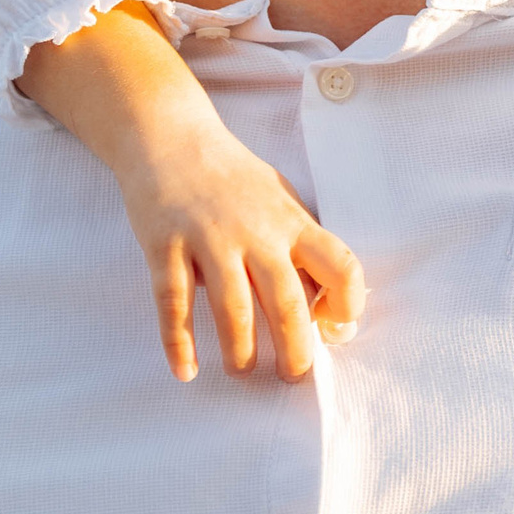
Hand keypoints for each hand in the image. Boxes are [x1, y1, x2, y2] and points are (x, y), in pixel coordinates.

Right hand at [113, 124, 363, 382]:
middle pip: (287, 301)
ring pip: (234, 309)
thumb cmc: (233, 179)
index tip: (336, 329)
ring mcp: (208, 237)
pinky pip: (174, 301)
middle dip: (295, 350)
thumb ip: (301, 246)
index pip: (339, 264)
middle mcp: (256, 230)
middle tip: (293, 376)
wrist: (171, 138)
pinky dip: (179, 341)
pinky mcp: (166, 244)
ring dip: (240, 351)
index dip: (347, 303)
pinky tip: (186, 369)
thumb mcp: (280, 200)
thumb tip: (328, 306)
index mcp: (291, 221)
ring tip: (241, 371)